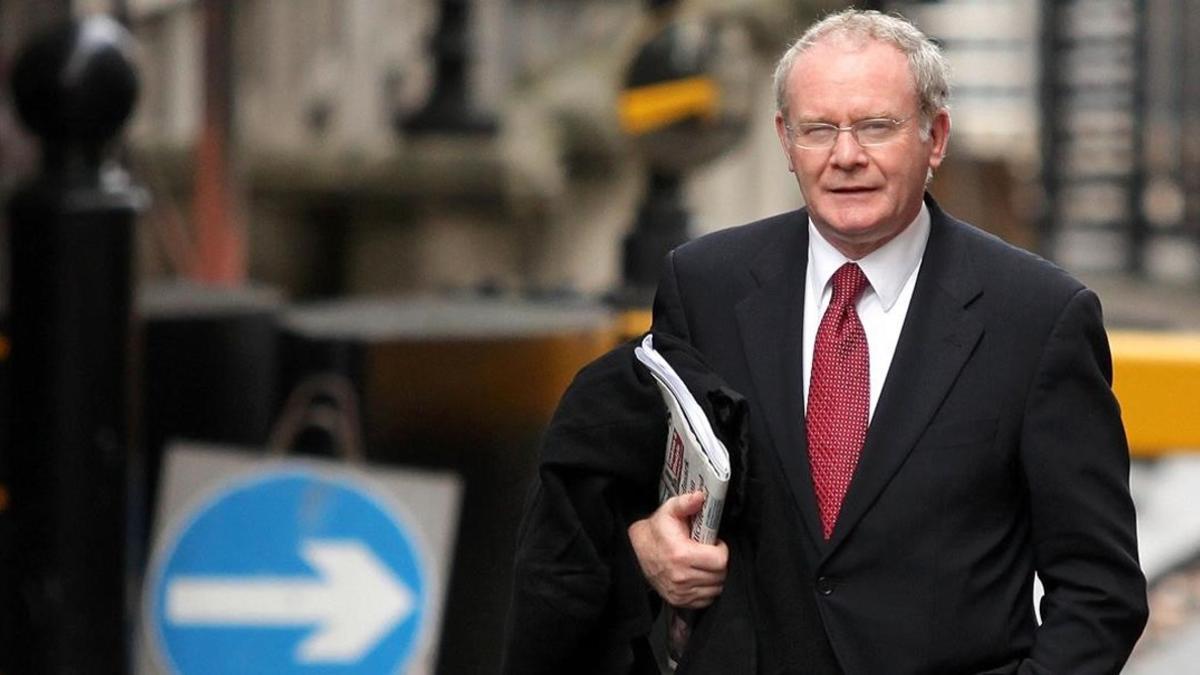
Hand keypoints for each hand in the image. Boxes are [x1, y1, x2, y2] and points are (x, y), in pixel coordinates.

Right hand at [627, 491, 728, 607]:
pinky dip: (708, 589)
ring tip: (705, 564)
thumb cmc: (656, 532)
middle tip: (710, 553)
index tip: (714, 544)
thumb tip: (699, 496)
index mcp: (681, 555)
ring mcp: (680, 592)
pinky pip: (707, 599)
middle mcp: (681, 577)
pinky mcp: (679, 601)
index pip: (720, 561)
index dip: (721, 550)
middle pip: (720, 576)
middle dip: (719, 563)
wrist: (635, 553)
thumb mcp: (668, 511)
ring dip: (715, 576)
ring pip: (716, 589)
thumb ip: (685, 503)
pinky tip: (700, 576)